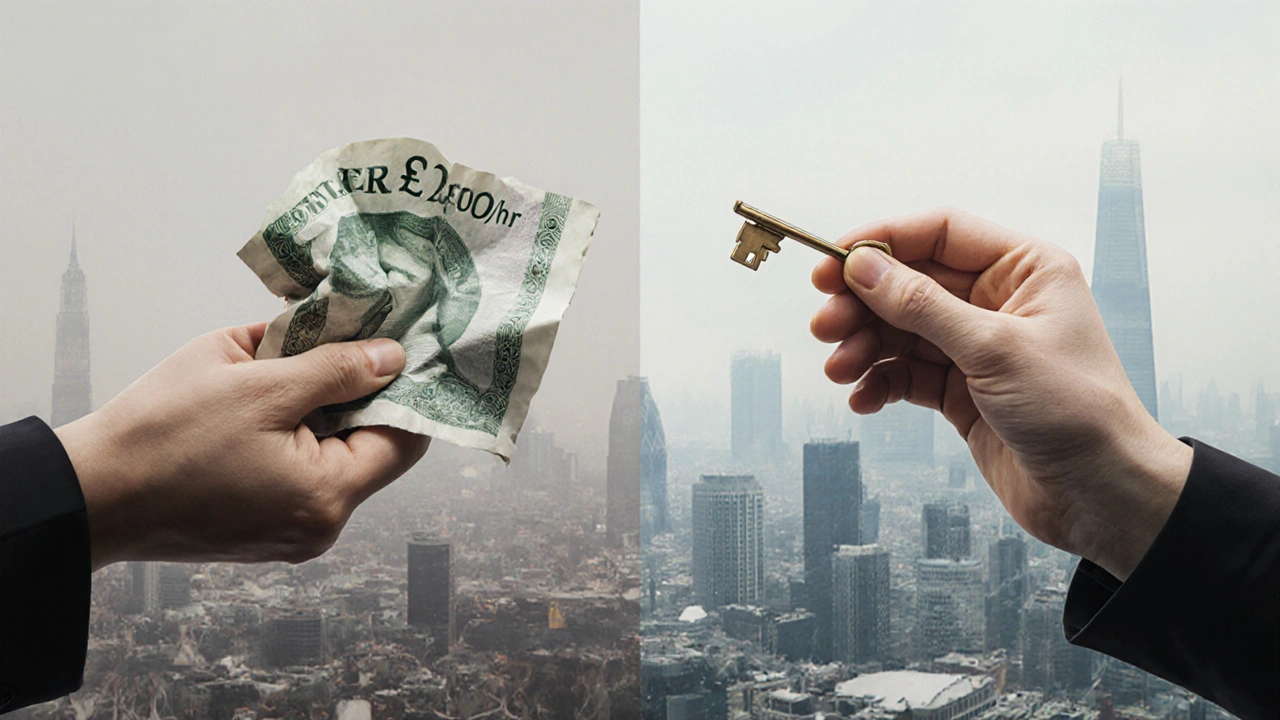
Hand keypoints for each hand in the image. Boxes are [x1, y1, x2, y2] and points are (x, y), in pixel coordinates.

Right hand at [54, 323, 429, 569]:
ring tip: (286, 367)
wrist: (87, 493)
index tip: (395, 346)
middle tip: (337, 340)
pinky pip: (297, 473)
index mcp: (327, 496)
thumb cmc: (163, 434)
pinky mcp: (261, 531)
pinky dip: (290, 434)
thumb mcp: (256, 382)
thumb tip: (392, 358)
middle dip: (354, 392)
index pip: (405, 439)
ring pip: (330, 455)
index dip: (404, 389)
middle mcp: (319, 527)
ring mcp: (290, 534)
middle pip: (369, 447)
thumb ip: (335, 369)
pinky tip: (263, 401)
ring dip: (319, 410)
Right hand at [811, 208, 1191, 580]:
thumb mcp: (994, 350)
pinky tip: (863, 398)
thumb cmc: (1076, 412)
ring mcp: (977, 347)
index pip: (939, 233)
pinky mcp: (962, 392)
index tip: (832, 261)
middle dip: (863, 302)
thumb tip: (862, 267)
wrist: (1102, 495)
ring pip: (901, 330)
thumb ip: (922, 306)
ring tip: (839, 368)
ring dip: (864, 346)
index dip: (882, 242)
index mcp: (1024, 269)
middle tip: (824, 324)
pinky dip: (879, 382)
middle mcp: (998, 301)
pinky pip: (907, 373)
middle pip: (909, 282)